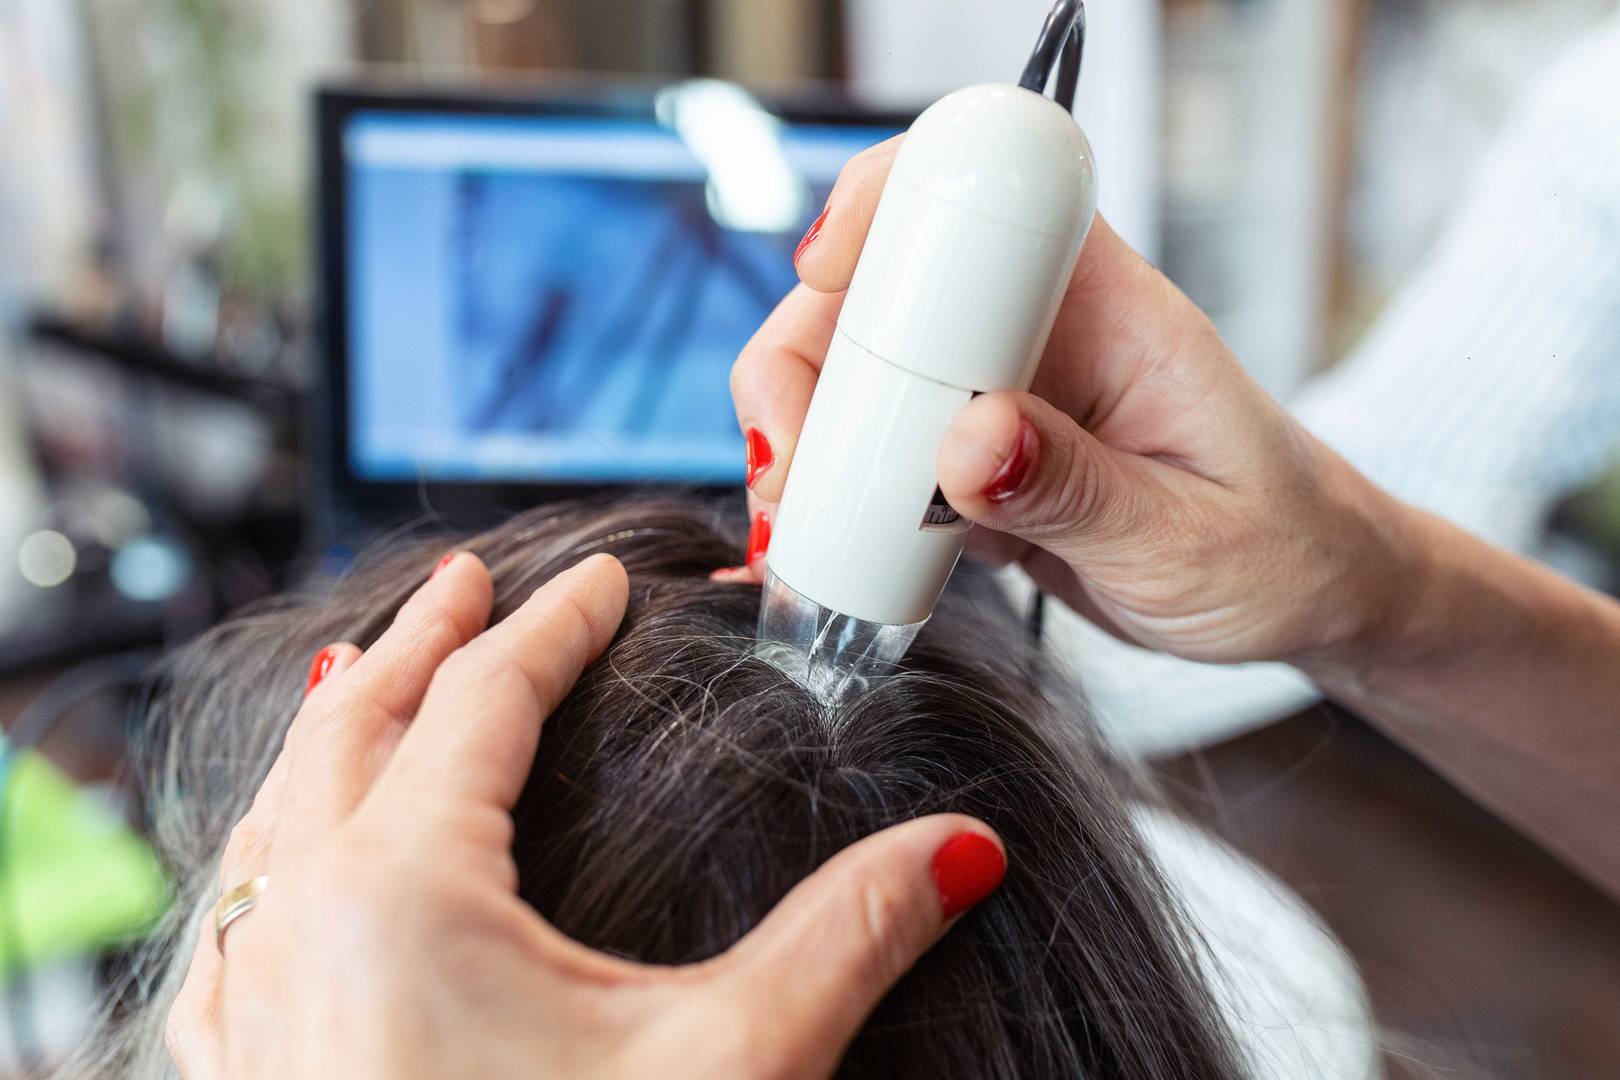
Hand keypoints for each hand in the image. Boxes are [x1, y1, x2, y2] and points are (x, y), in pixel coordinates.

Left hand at [166, 553, 1005, 1079]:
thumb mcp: (727, 1070)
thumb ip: (847, 941)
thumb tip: (961, 850)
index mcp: (402, 894)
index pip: (485, 700)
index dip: (556, 626)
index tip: (601, 582)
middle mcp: (301, 929)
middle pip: (360, 725)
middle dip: (426, 638)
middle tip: (470, 577)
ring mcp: (251, 1006)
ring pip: (281, 811)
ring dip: (341, 728)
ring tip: (375, 676)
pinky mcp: (238, 1073)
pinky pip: (236, 914)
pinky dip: (273, 843)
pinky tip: (286, 854)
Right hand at [729, 137, 1413, 666]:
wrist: (1300, 597)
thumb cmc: (1282, 547)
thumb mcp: (1187, 535)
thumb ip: (1078, 491)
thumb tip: (966, 445)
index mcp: (1104, 305)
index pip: (981, 200)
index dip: (884, 212)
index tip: (822, 282)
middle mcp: (1035, 329)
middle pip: (877, 291)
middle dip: (804, 364)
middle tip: (789, 469)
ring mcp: (996, 390)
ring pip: (856, 374)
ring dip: (806, 438)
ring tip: (790, 525)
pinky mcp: (973, 457)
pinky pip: (874, 453)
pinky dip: (830, 495)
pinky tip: (812, 547)